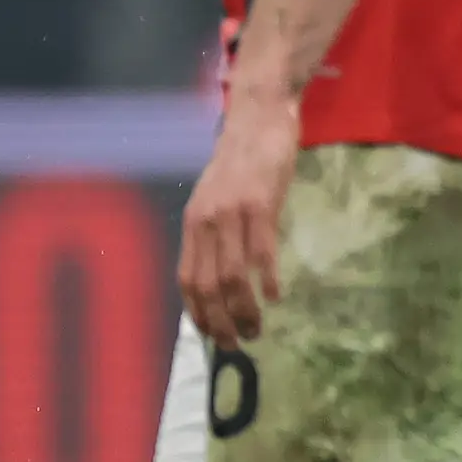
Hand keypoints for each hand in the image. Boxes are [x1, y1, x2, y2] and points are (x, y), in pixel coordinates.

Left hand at [178, 81, 301, 343]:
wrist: (258, 116)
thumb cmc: (244, 160)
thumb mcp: (218, 197)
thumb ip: (217, 230)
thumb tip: (222, 273)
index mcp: (194, 223)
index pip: (186, 281)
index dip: (198, 315)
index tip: (214, 338)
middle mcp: (206, 221)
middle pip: (207, 285)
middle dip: (220, 322)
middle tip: (238, 345)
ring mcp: (232, 212)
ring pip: (232, 275)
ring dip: (244, 309)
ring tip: (258, 330)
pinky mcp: (260, 202)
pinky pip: (261, 249)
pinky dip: (266, 278)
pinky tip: (275, 296)